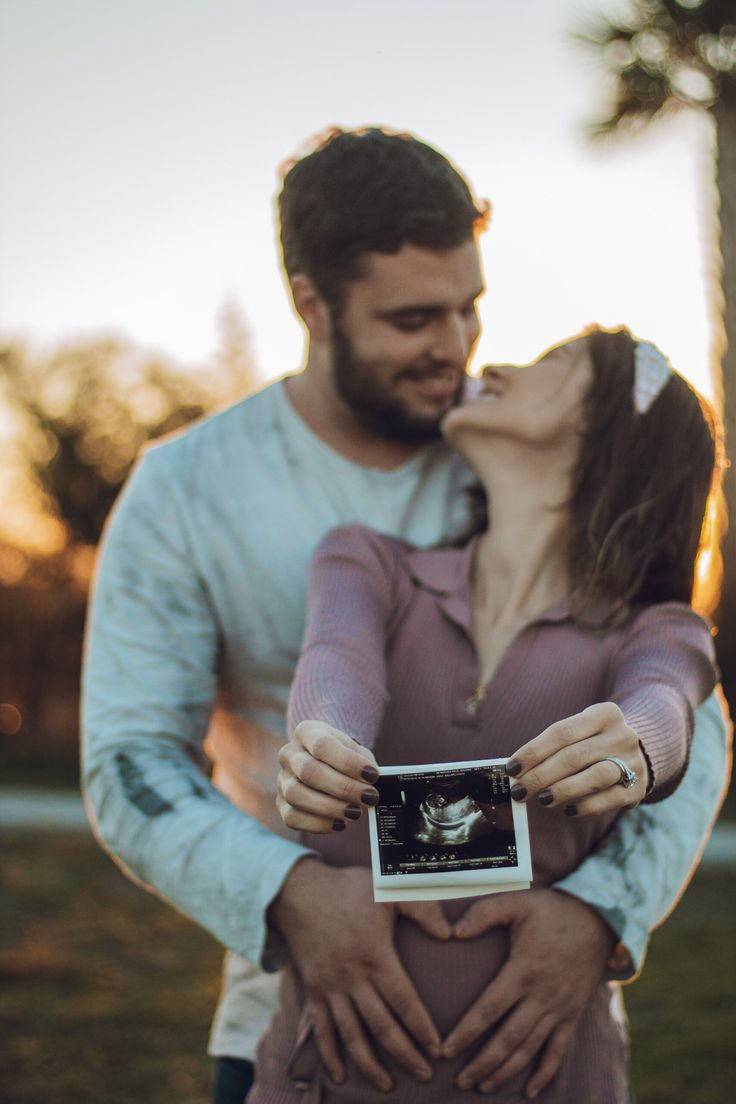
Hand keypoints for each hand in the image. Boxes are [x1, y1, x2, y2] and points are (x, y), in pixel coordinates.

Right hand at [269, 859, 450, 1090]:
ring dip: (370, 1064)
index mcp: (375, 955)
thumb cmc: (349, 888)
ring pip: (352, 1035)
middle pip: (382, 1026)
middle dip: (405, 1054)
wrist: (298, 891)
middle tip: (426, 1076)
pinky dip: (330, 1055)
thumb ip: (422, 908)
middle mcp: (352, 978)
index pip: (404, 1002)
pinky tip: (340, 1076)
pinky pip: (321, 1030)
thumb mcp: (387, 888)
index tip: (439, 1049)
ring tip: (388, 1086)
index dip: (422, 1028)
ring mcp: (330, 988)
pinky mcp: (313, 991)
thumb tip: (449, 934)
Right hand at [277, 720, 380, 832]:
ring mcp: (281, 779)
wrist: (326, 762)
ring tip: (355, 812)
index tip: (373, 775)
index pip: (322, 745)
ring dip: (330, 807)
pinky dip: (318, 824)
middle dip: (343, 788)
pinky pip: (292, 818)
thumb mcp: (355, 750)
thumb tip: (374, 784)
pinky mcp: (281, 803)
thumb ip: (364, 764)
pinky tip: (339, 823)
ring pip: (296, 795)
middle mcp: (289, 753)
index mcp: (306, 732)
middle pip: (308, 771)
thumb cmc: (343, 755)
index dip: (348, 762)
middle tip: (369, 797)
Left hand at [443, 888, 616, 1097]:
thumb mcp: (517, 902)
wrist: (599, 919)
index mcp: (523, 970)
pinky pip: (559, 1050)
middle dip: (482, 1063)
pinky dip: (545, 1073)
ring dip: (506, 1072)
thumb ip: (483, 914)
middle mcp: (542, 996)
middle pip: (508, 1039)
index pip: (489, 1009)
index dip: (466, 1032)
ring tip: (483, 1087)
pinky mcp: (573, 1014)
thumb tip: (454, 932)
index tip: (445, 1050)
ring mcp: (559, 1008)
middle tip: (459, 1082)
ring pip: (530, 1049)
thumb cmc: (552, 910)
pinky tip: (529, 1091)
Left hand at [507, 702, 648, 815]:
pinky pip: (608, 799)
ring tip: (542, 799)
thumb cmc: (595, 743)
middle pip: (574, 756)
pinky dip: (585, 806)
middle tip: (519, 790)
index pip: (561, 732)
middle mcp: (622, 735)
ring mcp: (633, 762)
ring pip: (594, 777)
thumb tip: (517, 771)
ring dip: (563, 790)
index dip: (533, 751)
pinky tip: (568, 809)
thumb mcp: (581, 733)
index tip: (512, 768)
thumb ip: (554, 748)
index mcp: (604, 714)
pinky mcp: (637, 788)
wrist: (642, 753)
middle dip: (541, 775)